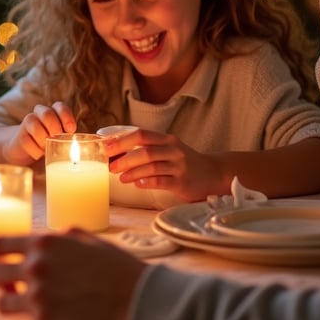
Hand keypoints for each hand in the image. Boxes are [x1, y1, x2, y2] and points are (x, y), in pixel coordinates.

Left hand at [0, 230, 144, 319]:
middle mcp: (35, 266)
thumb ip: (62, 236)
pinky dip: (26, 318)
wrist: (136, 300)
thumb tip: (51, 237)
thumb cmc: (117, 268)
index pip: (1, 243)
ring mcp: (37, 295)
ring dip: (6, 299)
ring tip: (12, 301)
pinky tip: (36, 316)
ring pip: (2, 300)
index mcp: (44, 242)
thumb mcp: (87, 238)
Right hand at [3, 101, 76, 163]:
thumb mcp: (62, 139)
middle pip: (47, 113)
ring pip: (34, 124)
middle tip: (56, 140)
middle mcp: (40, 114)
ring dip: (42, 140)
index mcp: (54, 113)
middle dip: (54, 128)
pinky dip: (35, 151)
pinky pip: (27, 141)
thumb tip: (95, 140)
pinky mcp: (19, 136)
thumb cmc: (49, 144)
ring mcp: (28, 123)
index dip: (66, 116)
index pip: (60, 106)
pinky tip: (38, 155)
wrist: (25, 149)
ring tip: (46, 149)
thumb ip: (72, 138)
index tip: (70, 130)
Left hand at [103, 129, 225, 200]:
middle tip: (110, 166)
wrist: (213, 173)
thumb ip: (147, 149)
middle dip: (124, 158)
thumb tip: (116, 153)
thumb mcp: (168, 149)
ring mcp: (179, 166)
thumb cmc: (183, 161)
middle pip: (144, 151)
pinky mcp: (183, 182)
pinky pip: (161, 181)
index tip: (106, 148)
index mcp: (167, 139)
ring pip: (151, 166)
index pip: (141, 135)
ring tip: (120, 177)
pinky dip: (147, 182)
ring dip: (132, 172)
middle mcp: (173, 150)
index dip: (122, 140)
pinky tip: (137, 184)